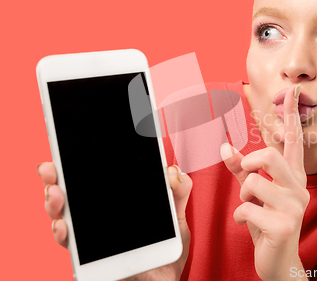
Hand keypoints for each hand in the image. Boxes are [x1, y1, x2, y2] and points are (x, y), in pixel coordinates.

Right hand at [37, 162, 191, 280]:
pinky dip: (62, 233)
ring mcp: (90, 236)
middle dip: (56, 177)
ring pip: (62, 214)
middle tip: (50, 168)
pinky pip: (69, 243)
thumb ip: (178, 193)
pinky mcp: (87, 257)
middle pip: (70, 192)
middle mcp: (97, 216)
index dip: (79, 161)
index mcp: (116, 202)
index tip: (70, 147)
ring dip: (54, 202)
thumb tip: (173, 171)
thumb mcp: (177, 220)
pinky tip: (63, 225)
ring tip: (56, 193)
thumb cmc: (166, 253)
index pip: (93, 177)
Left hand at [220, 85, 309, 280]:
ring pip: (253, 182)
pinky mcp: (284, 225)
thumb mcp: (253, 194)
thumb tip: (224, 146)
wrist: (278, 263)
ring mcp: (294, 207)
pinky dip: (239, 215)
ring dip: (242, 196)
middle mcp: (299, 188)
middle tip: (246, 175)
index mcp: (293, 177)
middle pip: (269, 156)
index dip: (292, 114)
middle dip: (249, 164)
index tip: (293, 90)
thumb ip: (241, 170)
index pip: (294, 140)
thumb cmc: (267, 224)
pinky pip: (246, 208)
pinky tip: (247, 224)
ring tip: (248, 207)